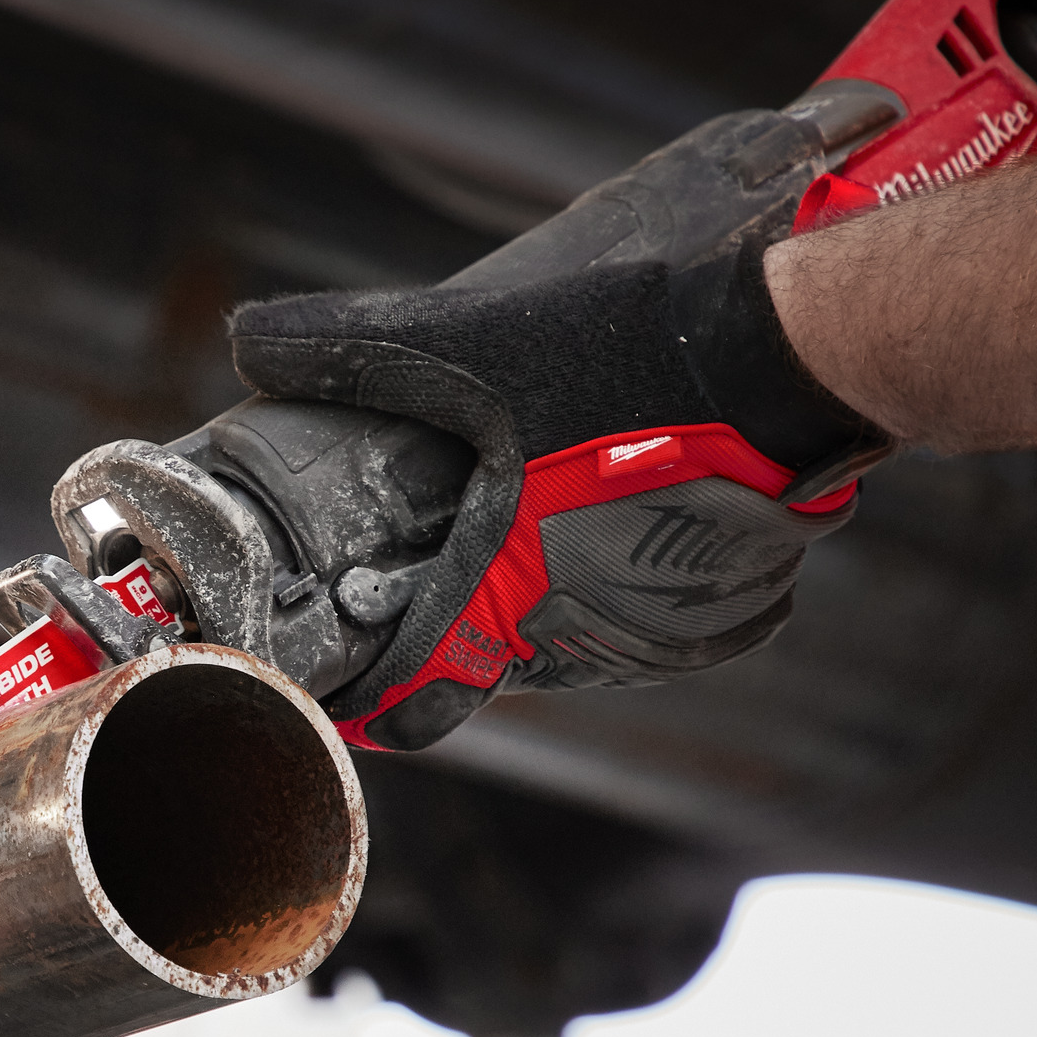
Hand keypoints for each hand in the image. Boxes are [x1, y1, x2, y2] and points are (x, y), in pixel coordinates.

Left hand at [228, 106, 887, 750]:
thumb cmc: (625, 358)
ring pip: (565, 643)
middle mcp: (578, 645)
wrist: (787, 357)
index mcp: (500, 599)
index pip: (406, 703)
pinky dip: (615, 584)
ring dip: (538, 597)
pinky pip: (642, 625)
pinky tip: (608, 512)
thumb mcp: (473, 344)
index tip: (338, 669)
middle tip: (446, 543)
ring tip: (533, 515)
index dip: (363, 692)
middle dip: (458, 614)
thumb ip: (353, 347)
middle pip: (484, 663)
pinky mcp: (722, 624)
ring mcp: (658, 644)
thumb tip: (249, 334)